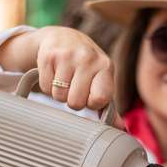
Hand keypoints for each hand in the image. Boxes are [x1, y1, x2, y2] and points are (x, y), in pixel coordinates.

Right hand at [0, 26, 122, 127]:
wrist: (63, 37)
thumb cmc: (86, 66)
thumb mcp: (101, 80)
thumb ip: (109, 106)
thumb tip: (120, 129)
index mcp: (106, 66)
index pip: (100, 99)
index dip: (92, 104)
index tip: (90, 96)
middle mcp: (88, 59)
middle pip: (76, 102)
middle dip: (74, 101)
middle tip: (75, 88)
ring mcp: (67, 56)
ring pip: (59, 97)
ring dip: (60, 94)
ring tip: (65, 80)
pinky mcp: (49, 56)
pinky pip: (46, 88)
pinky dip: (48, 86)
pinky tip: (54, 74)